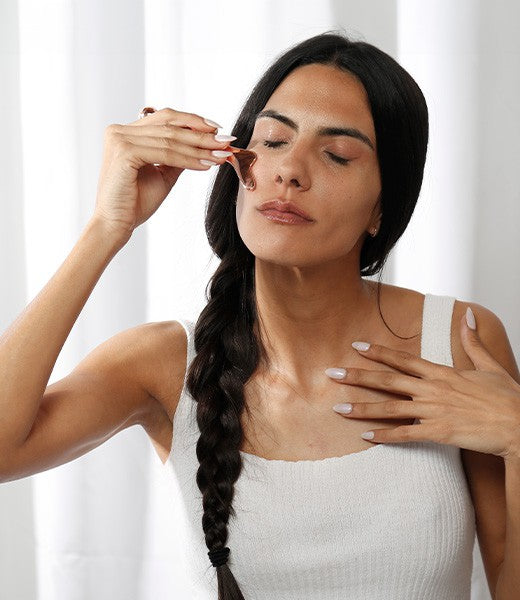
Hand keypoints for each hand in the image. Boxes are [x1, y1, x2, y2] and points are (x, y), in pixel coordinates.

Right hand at [93, 107, 233, 240]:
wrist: (116, 225)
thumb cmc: (136, 203)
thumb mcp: (163, 174)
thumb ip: (177, 156)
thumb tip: (204, 144)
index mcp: (126, 132)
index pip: (165, 118)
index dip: (193, 121)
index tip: (218, 130)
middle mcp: (120, 131)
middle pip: (170, 125)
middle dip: (201, 134)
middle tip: (226, 140)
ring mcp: (120, 139)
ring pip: (170, 140)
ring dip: (199, 148)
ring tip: (220, 155)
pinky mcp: (124, 152)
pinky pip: (165, 153)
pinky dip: (188, 159)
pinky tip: (205, 165)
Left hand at [326, 308, 519, 460]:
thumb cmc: (507, 397)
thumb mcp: (489, 365)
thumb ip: (473, 342)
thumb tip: (468, 318)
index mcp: (442, 372)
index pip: (402, 359)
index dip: (378, 353)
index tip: (356, 347)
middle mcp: (433, 389)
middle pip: (387, 380)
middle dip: (357, 376)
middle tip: (332, 373)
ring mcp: (434, 410)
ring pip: (390, 408)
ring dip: (362, 407)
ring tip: (339, 407)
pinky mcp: (439, 432)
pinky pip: (406, 434)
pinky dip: (385, 436)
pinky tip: (366, 437)